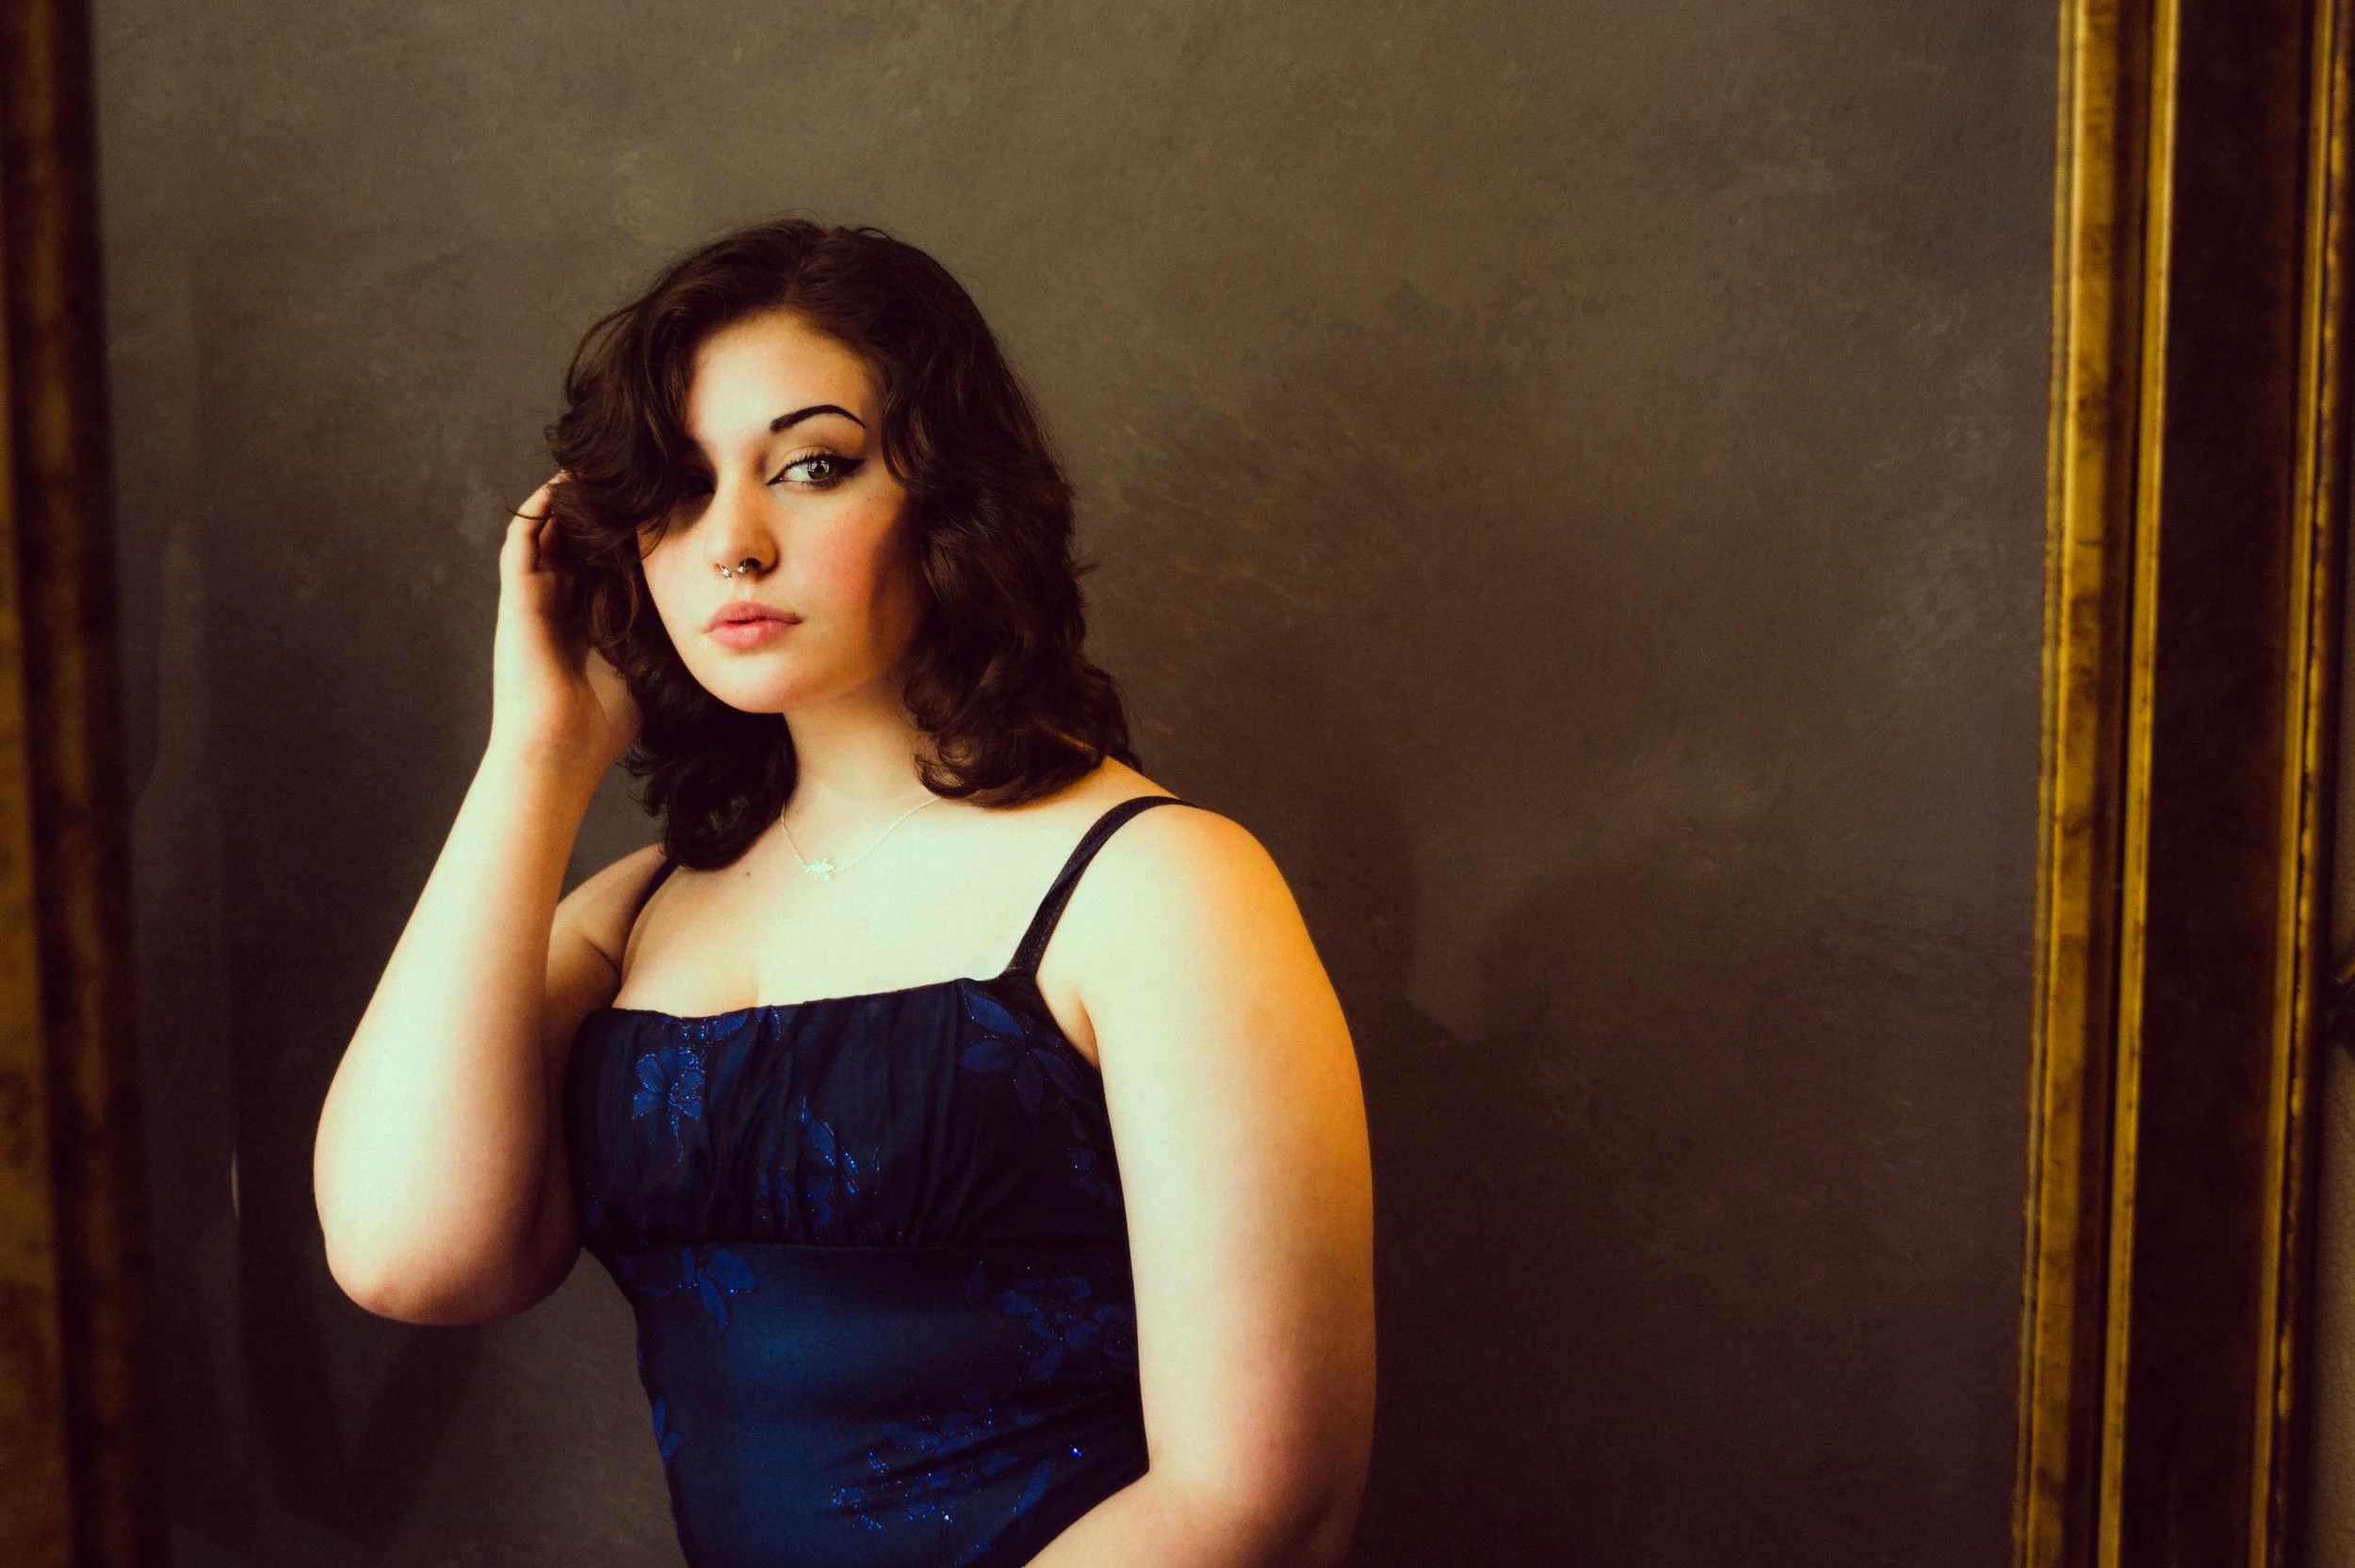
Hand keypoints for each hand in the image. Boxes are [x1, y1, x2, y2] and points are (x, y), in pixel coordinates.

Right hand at [486, 477, 640, 782]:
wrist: (560, 752)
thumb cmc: (604, 724)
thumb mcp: (647, 667)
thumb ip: (664, 637)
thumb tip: (711, 618)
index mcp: (588, 617)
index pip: (605, 560)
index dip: (625, 531)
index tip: (656, 500)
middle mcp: (559, 602)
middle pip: (574, 538)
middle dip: (595, 506)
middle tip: (623, 470)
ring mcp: (535, 598)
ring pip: (546, 531)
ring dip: (564, 499)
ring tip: (590, 466)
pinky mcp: (518, 599)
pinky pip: (522, 542)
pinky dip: (537, 512)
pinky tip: (559, 486)